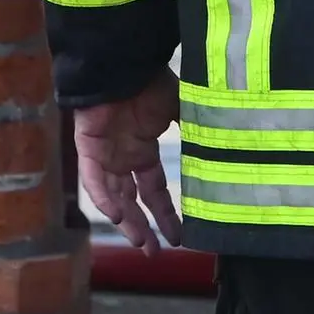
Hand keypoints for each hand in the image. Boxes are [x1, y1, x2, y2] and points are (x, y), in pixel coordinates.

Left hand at [73, 74, 184, 250]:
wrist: (123, 61)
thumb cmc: (151, 80)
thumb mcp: (180, 109)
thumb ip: (196, 131)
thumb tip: (225, 148)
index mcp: (143, 149)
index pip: (154, 189)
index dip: (165, 213)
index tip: (180, 236)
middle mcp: (123, 157)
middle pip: (134, 200)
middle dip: (145, 227)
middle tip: (156, 252)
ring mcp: (105, 154)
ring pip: (114, 197)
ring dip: (128, 221)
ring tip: (144, 244)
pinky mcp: (88, 148)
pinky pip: (93, 180)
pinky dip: (106, 199)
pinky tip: (120, 216)